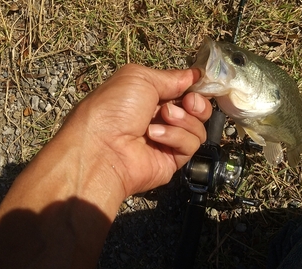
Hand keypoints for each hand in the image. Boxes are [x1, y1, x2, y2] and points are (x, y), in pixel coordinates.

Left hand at [60, 64, 211, 197]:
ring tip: (162, 119)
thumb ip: (171, 77)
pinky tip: (155, 136)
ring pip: (197, 127)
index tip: (199, 84)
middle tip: (188, 103)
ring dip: (183, 120)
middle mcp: (160, 118)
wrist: (102, 148)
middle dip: (196, 103)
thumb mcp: (140, 79)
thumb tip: (194, 75)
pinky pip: (190, 145)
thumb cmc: (114, 108)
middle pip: (196, 109)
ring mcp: (167, 140)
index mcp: (150, 96)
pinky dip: (175, 137)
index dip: (194, 87)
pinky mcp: (172, 160)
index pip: (184, 90)